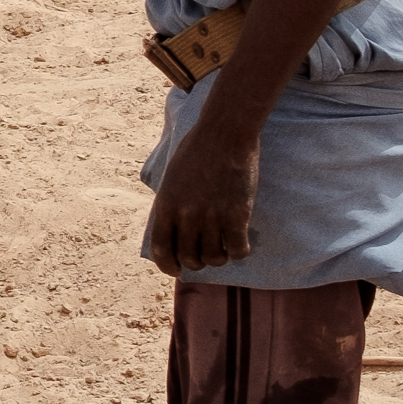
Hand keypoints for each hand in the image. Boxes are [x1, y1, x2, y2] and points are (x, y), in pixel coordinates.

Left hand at [144, 111, 260, 275]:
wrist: (225, 133)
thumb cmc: (197, 150)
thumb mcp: (171, 178)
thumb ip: (171, 205)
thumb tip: (173, 232)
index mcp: (166, 206)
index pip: (161, 250)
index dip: (168, 266)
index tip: (176, 270)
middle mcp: (186, 215)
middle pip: (190, 258)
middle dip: (197, 261)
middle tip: (206, 254)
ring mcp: (212, 216)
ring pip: (214, 257)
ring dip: (219, 258)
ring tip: (224, 248)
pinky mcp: (237, 215)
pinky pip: (238, 250)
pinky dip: (240, 251)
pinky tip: (241, 242)